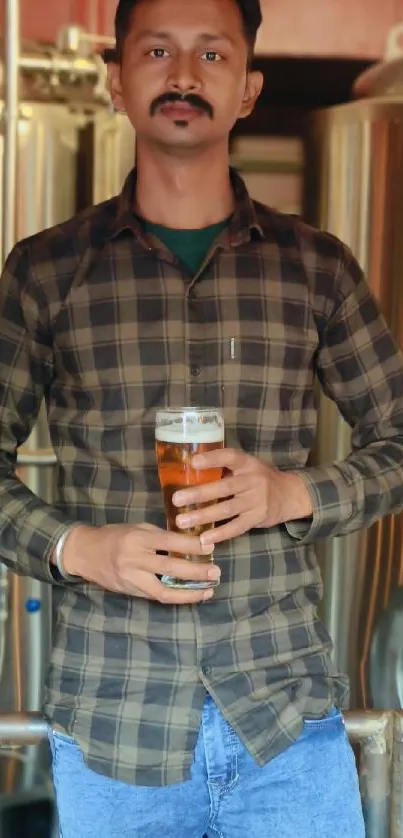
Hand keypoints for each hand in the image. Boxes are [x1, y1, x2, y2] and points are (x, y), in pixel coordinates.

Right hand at [60, 523, 218, 603]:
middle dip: (195, 572)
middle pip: (169, 568)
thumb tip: (187, 544)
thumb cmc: (114, 535)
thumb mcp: (136, 528)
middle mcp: (134, 559)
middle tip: (216, 573)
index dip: (191, 547)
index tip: (210, 547)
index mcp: (138, 538)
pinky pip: (155, 596)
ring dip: (188, 593)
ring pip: (163, 591)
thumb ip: (159, 536)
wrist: (85, 553)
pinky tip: (190, 596)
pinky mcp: (130, 592)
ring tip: (207, 591)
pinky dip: (175, 597)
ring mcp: (131, 578)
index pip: (169, 542)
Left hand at [172, 449, 312, 545]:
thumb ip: (225, 468)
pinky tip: (204, 538)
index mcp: (247, 463)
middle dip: (198, 494)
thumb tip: (188, 470)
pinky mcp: (257, 518)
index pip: (229, 457)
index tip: (192, 462)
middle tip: (176, 499)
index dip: (211, 458)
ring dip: (203, 516)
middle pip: (223, 487)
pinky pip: (236, 527)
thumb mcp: (246, 467)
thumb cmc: (259, 478)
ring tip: (182, 522)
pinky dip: (220, 533)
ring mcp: (256, 501)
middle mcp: (253, 480)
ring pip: (226, 509)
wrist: (289, 495)